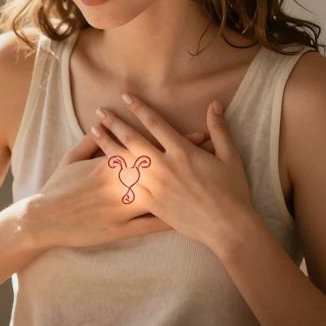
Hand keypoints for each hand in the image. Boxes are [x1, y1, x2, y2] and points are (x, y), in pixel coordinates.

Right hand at [24, 128, 211, 251]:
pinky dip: (170, 222)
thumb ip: (90, 143)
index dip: (175, 141)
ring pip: (160, 198)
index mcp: (111, 164)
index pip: (151, 147)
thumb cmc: (57, 188)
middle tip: (213, 153)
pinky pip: (150, 227)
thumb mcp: (71, 160)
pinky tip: (189, 221)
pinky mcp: (119, 230)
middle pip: (161, 169)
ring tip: (209, 186)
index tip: (198, 134)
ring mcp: (121, 208)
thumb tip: (103, 127)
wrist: (43, 218)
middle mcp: (120, 184)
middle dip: (188, 160)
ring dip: (184, 191)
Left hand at [91, 93, 260, 254]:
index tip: (126, 97)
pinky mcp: (151, 203)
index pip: (155, 123)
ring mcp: (155, 186)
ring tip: (94, 131)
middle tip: (100, 112)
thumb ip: (220, 129)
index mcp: (182, 152)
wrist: (226, 227)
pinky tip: (100, 166)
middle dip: (114, 123)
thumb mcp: (230, 157)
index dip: (139, 108)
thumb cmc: (232, 192)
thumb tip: (215, 104)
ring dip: (107, 144)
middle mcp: (164, 166)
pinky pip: (127, 186)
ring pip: (124, 161)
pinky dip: (113, 174)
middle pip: (132, 139)